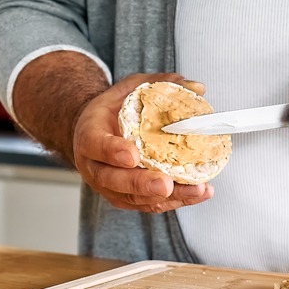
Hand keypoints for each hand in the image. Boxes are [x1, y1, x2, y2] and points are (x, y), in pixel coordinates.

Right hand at [72, 73, 213, 212]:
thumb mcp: (132, 87)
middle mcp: (94, 165)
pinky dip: (175, 201)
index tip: (132, 156)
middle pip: (114, 180)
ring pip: (134, 197)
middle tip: (165, 184)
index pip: (96, 144)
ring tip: (196, 191)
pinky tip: (198, 194)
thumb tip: (197, 87)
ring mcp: (109, 185)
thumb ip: (162, 84)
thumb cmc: (114, 110)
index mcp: (90, 134)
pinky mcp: (125, 197)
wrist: (96, 131)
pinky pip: (148, 204)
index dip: (112, 152)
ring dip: (167, 197)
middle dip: (141, 183)